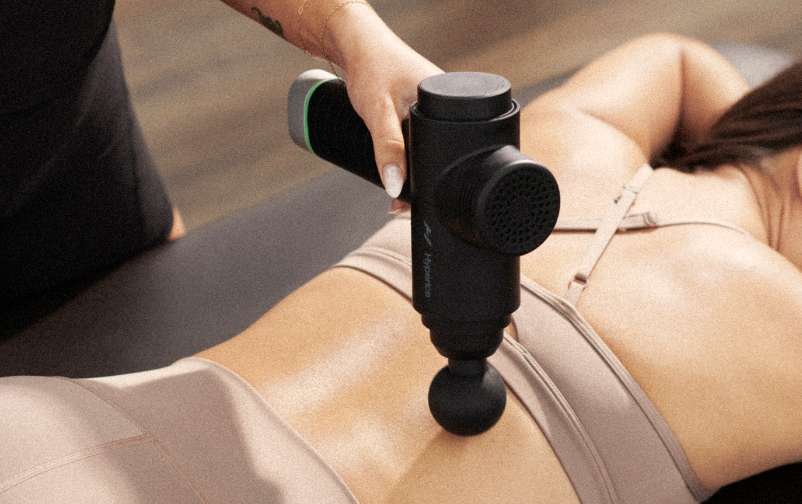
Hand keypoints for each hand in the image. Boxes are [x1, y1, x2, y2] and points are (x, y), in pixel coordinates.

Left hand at [327, 4, 441, 210]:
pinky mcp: (420, 111)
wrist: (355, 44)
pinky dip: (408, 156)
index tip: (412, 201)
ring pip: (427, 151)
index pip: (451, 153)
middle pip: (439, 156)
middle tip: (397, 199)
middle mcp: (447, 107)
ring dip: (412, 170)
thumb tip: (396, 186)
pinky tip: (398, 164)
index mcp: (450, 104)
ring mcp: (434, 110)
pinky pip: (419, 142)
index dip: (433, 181)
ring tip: (395, 185)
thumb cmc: (371, 67)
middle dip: (419, 181)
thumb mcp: (378, 113)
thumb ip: (388, 149)